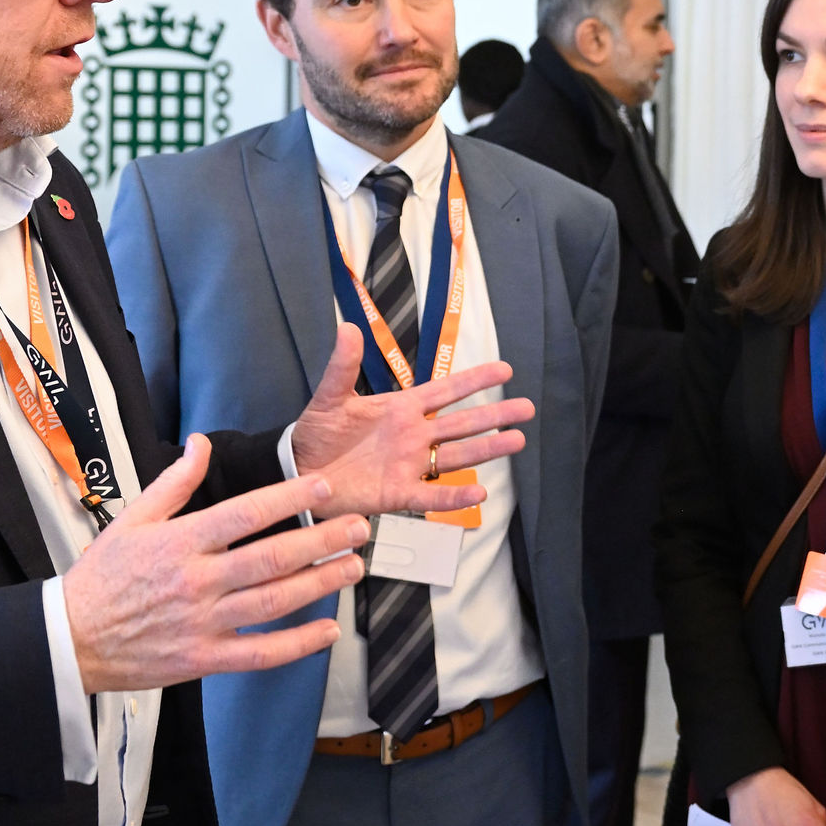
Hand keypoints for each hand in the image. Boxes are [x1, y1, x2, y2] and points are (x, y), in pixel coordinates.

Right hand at [64, 434, 368, 693]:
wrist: (69, 641)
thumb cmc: (102, 578)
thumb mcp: (131, 519)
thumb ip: (173, 482)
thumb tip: (200, 443)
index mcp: (180, 541)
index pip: (245, 513)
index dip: (290, 497)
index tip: (324, 484)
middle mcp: (197, 580)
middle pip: (272, 557)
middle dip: (323, 539)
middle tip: (360, 527)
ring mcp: (203, 622)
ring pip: (274, 602)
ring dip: (320, 583)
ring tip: (354, 567)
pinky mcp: (204, 659)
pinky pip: (260, 654)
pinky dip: (297, 645)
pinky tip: (327, 631)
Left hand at [291, 323, 534, 515]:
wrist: (297, 471)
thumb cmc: (315, 432)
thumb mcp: (329, 396)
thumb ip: (343, 366)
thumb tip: (348, 328)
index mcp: (400, 409)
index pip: (445, 391)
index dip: (474, 381)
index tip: (504, 370)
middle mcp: (412, 436)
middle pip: (462, 423)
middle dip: (494, 415)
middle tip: (527, 408)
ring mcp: (408, 465)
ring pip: (456, 456)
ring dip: (486, 449)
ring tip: (516, 441)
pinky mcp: (396, 494)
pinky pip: (431, 495)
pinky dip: (454, 497)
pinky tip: (479, 493)